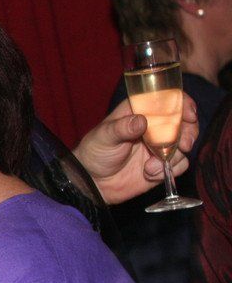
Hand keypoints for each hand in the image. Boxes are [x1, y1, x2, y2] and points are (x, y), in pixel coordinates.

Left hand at [72, 94, 197, 203]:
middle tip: (184, 145)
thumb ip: (121, 128)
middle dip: (188, 132)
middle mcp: (153, 126)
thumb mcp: (104, 137)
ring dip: (175, 155)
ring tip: (151, 166)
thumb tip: (141, 121)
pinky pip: (181, 164)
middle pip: (182, 121)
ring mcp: (159, 145)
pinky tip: (150, 174)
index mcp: (138, 111)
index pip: (165, 99)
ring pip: (184, 143)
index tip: (189, 114)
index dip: (181, 103)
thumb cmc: (94, 152)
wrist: (94, 183)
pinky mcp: (163, 164)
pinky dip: (170, 170)